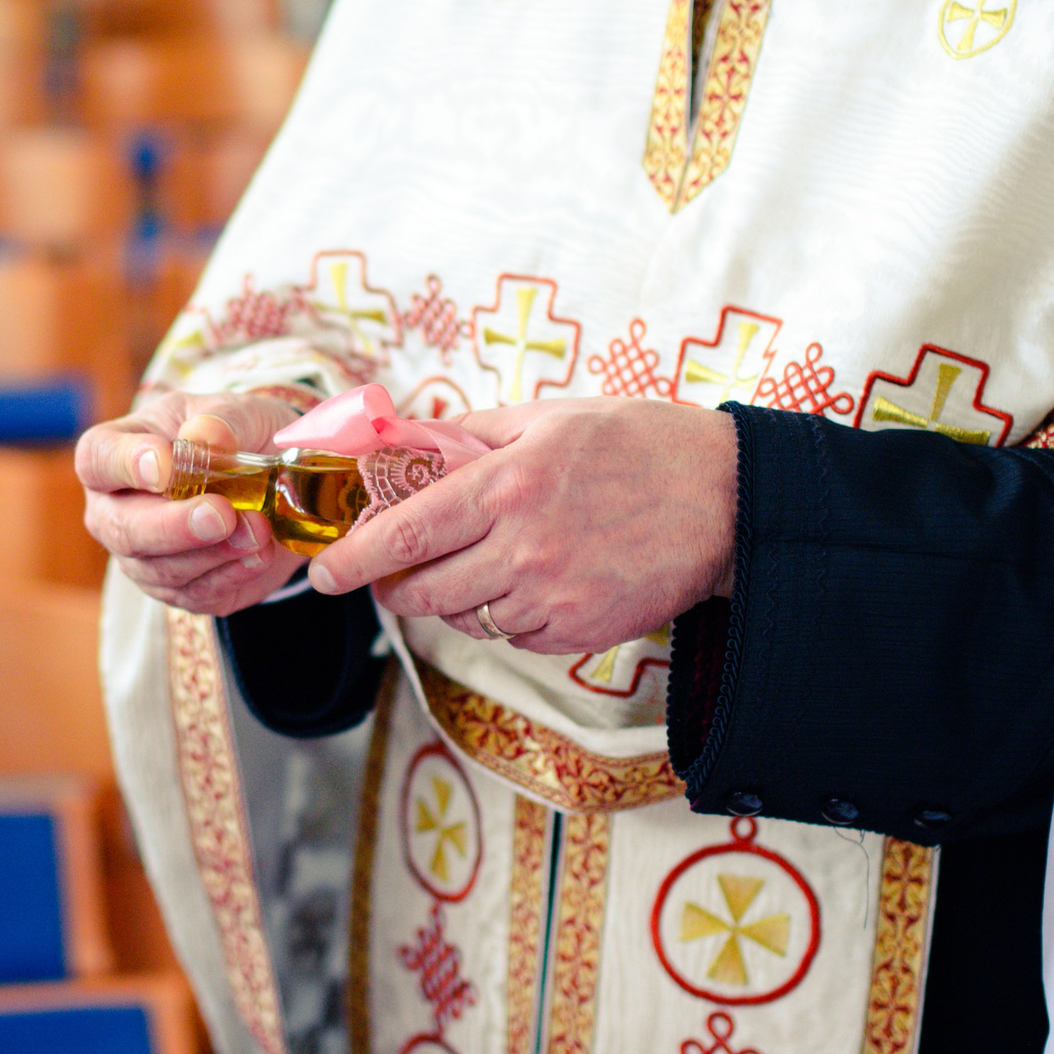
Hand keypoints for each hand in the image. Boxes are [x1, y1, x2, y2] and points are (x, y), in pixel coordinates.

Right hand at [78, 390, 307, 616]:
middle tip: (220, 513)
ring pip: (161, 570)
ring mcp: (143, 557)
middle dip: (173, 526)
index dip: (126, 465)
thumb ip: (221, 421)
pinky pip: (198, 594)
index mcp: (114, 453)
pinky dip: (233, 574)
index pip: (98, 460)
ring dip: (214, 552)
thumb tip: (206, 435)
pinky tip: (261, 551)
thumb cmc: (237, 435)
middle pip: (122, 529)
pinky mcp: (181, 590)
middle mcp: (115, 511)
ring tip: (259, 528)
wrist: (276, 480)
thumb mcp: (236, 412)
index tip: (165, 466)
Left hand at [307, 398, 735, 653]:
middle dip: (396, 588)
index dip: (354, 559)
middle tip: (392, 576)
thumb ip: (475, 431)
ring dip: (457, 599)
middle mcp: (523, 547)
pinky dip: (510, 616)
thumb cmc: (642, 445)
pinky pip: (516, 636)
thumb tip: (411, 442)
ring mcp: (552, 596)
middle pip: (424, 590)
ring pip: (468, 617)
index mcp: (508, 484)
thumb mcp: (552, 417)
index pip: (406, 532)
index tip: (324, 574)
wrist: (728, 500)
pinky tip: (536, 583)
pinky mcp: (580, 632)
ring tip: (485, 565)